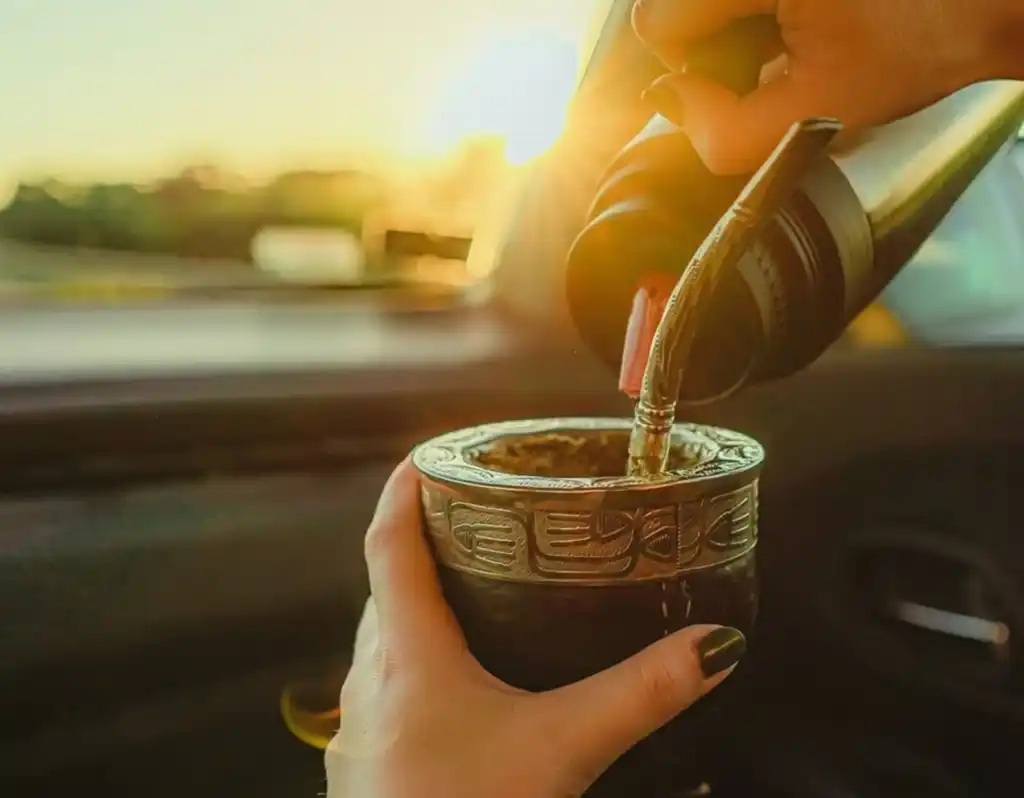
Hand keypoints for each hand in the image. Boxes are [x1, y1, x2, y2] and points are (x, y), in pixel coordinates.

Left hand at [325, 458, 745, 797]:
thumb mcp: (564, 748)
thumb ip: (641, 695)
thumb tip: (716, 645)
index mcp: (407, 652)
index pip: (387, 541)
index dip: (405, 487)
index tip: (430, 452)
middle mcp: (370, 679)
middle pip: (385, 587)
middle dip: (423, 546)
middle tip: (476, 521)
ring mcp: (360, 728)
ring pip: (383, 641)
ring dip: (419, 608)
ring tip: (476, 594)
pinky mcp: (367, 766)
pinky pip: (386, 689)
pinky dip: (416, 664)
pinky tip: (460, 691)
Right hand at [632, 0, 1019, 173]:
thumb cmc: (922, 43)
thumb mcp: (813, 114)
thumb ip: (724, 133)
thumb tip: (672, 106)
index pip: (656, 21)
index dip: (690, 68)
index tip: (743, 79)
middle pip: (677, 2)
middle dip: (714, 40)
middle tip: (779, 56)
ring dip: (735, 20)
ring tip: (798, 30)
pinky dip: (757, 6)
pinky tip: (805, 12)